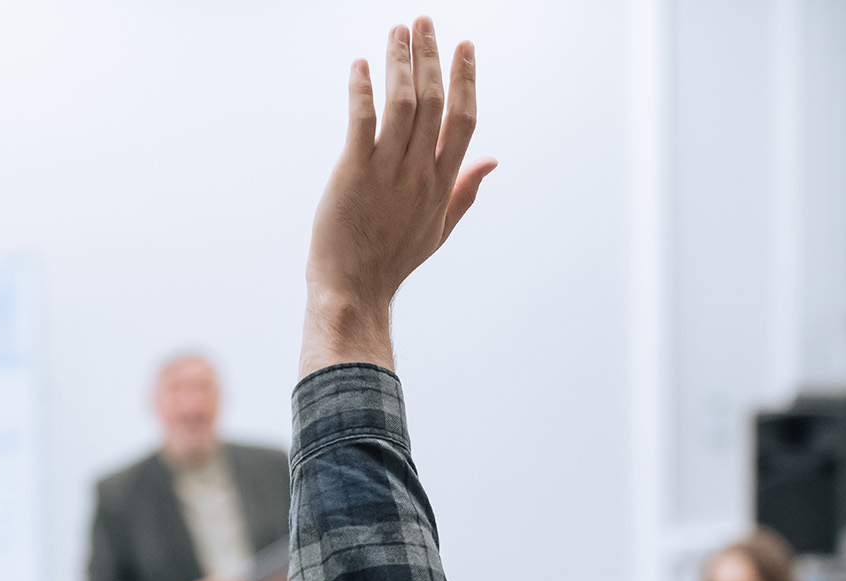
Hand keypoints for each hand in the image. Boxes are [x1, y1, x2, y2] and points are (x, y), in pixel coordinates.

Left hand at [301, 17, 494, 375]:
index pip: (462, 119)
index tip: (464, 47)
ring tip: (397, 31)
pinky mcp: (353, 173)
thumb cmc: (393, 260)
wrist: (354, 288)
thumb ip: (465, 190)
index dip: (465, 79)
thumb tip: (492, 162)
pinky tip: (360, 65)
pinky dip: (361, 89)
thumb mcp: (440, 228)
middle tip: (424, 22)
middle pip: (434, 102)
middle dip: (430, 56)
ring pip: (402, 103)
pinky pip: (362, 120)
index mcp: (441, 183)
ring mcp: (387, 172)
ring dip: (400, 62)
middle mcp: (419, 173)